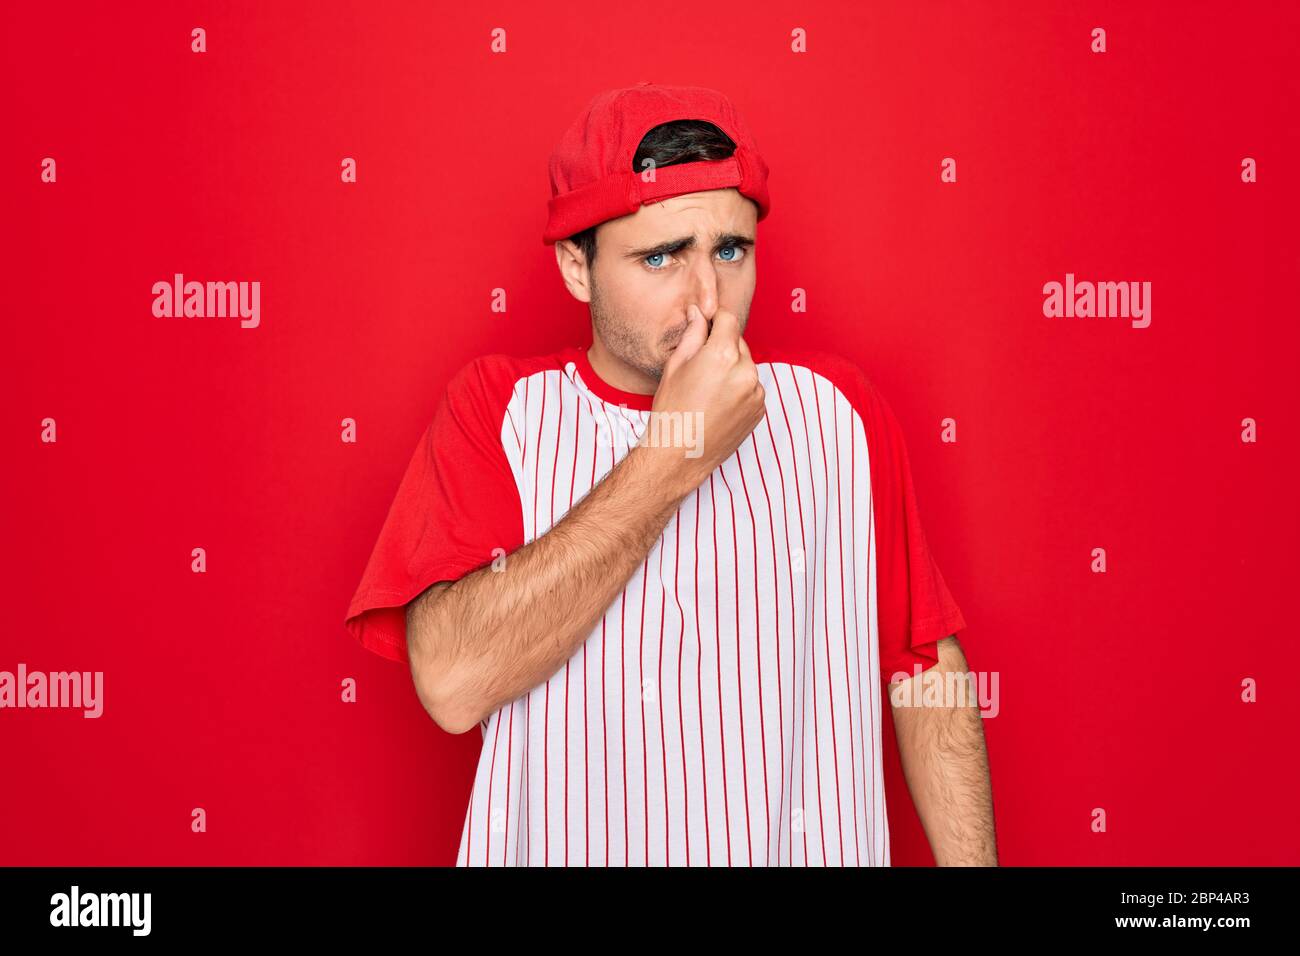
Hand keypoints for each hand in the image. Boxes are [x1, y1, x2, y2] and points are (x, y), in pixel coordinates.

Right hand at [643, 304, 765, 495]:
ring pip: (746, 366)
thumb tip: (698, 312)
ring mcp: (756, 392)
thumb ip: (693, 334)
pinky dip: (740, 390)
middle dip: (722, 348)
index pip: (729, 320)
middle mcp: (745, 371)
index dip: (716, 321)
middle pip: (738, 343)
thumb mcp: (675, 366)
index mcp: (722, 355)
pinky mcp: (760, 409)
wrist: (679, 455)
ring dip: (733, 370)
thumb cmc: (671, 410)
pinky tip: (719, 404)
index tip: (707, 328)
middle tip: (701, 369)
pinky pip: (752, 388)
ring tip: (709, 391)